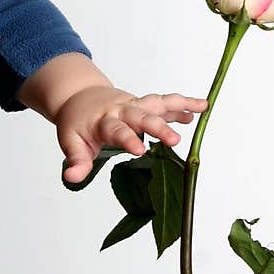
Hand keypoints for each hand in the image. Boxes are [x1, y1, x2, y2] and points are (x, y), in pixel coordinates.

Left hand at [55, 85, 208, 182]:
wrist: (79, 96)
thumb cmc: (77, 122)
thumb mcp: (71, 141)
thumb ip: (76, 160)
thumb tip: (72, 177)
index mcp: (104, 121)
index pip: (117, 130)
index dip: (128, 139)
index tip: (140, 150)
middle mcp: (122, 110)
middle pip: (142, 116)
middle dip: (158, 126)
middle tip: (174, 140)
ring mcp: (135, 105)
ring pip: (157, 104)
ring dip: (177, 107)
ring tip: (198, 112)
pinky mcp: (144, 104)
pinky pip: (166, 102)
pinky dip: (183, 103)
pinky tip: (202, 107)